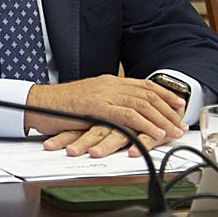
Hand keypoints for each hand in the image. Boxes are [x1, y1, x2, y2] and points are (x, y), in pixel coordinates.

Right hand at [26, 75, 186, 157]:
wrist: (37, 104)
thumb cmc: (58, 107)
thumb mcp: (87, 103)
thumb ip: (105, 106)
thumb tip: (120, 115)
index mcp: (107, 82)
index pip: (142, 85)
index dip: (163, 94)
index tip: (177, 104)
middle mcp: (108, 84)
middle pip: (146, 95)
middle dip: (167, 110)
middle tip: (180, 123)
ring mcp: (103, 94)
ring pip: (141, 105)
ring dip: (161, 120)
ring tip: (173, 132)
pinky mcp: (96, 108)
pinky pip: (127, 116)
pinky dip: (144, 125)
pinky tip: (154, 134)